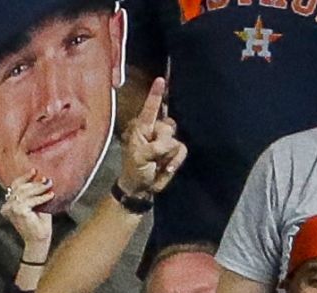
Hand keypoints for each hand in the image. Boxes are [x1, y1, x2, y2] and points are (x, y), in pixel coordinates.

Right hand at [2, 169, 55, 248]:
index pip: (15, 186)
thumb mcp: (36, 205)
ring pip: (25, 192)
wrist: (38, 241)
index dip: (24, 177)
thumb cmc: (38, 225)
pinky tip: (51, 195)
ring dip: (38, 188)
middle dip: (34, 182)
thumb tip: (42, 178)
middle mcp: (8, 206)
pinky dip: (42, 197)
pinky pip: (31, 200)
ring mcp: (12, 209)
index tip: (34, 170)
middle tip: (46, 179)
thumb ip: (34, 194)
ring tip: (49, 185)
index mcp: (9, 204)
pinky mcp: (19, 211)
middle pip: (20, 188)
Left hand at [118, 76, 185, 200]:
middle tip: (153, 154)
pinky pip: (182, 150)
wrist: (141, 188)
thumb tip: (169, 144)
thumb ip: (155, 146)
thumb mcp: (140, 156)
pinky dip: (175, 161)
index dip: (156, 94)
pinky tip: (166, 168)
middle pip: (168, 125)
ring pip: (176, 139)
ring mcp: (166, 141)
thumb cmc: (135, 169)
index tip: (161, 80)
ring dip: (168, 154)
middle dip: (163, 140)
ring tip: (158, 163)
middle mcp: (155, 129)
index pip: (151, 107)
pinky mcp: (174, 152)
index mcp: (142, 126)